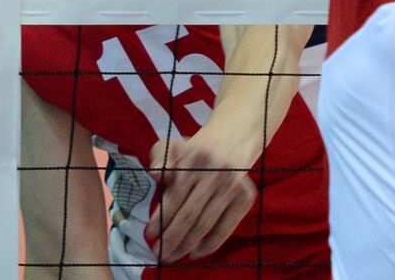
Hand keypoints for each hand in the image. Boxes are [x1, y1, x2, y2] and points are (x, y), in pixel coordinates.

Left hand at [145, 131, 256, 262]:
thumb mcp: (174, 145)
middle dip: (171, 239)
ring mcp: (233, 185)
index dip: (161, 219)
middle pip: (189, 215)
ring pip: (205, 224)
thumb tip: (156, 176)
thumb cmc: (197, 149)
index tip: (149, 235)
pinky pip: (226, 227)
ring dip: (186, 246)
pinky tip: (195, 252)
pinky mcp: (246, 196)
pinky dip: (210, 244)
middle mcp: (216, 172)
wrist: (235, 138)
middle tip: (159, 253)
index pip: (175, 196)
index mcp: (196, 158)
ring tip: (173, 256)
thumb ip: (160, 156)